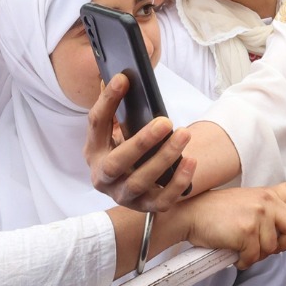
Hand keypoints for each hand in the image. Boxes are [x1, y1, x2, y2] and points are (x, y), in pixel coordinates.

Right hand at [85, 74, 196, 210]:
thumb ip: (117, 107)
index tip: (123, 79)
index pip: (96, 124)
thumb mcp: (117, 130)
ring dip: (164, 158)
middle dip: (141, 142)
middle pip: (117, 162)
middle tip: (166, 121)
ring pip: (140, 182)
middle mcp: (104, 177)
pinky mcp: (145, 208)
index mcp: (94, 151)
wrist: (133, 183)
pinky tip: (190, 161)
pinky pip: (162, 201)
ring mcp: (124, 195)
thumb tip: (124, 77)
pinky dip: (177, 183)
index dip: (107, 101)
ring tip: (184, 135)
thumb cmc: (127, 148)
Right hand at [175, 180, 285, 267]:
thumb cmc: (214, 214)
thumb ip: (265, 213)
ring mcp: (258, 216)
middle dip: (282, 245)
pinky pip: (254, 258)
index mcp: (267, 194)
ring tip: (239, 248)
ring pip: (272, 249)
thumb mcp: (245, 204)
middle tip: (265, 249)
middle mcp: (267, 202)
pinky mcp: (247, 231)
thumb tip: (276, 237)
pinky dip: (242, 262)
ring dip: (255, 255)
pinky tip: (231, 254)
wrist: (190, 214)